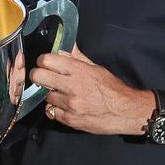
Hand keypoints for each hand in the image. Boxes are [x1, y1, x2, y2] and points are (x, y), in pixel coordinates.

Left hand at [30, 44, 152, 135]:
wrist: (125, 112)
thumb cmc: (112, 89)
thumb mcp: (96, 68)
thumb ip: (76, 57)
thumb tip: (64, 44)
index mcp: (79, 71)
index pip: (47, 60)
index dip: (43, 60)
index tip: (45, 63)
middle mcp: (72, 87)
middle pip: (38, 76)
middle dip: (38, 75)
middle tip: (44, 77)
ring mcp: (70, 105)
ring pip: (44, 95)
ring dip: (50, 93)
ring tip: (61, 93)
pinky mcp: (70, 120)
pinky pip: (50, 112)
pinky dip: (55, 108)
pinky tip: (65, 105)